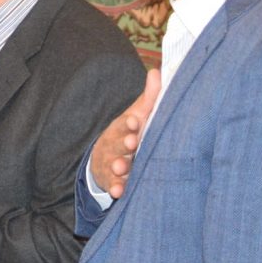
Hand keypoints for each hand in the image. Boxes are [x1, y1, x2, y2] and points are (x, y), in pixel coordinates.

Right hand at [89, 69, 161, 198]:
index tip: (136, 122)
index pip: (125, 123)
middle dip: (123, 142)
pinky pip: (113, 184)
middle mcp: (115, 144)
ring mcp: (111, 162)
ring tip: (121, 167)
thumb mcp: (137, 115)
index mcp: (123, 127)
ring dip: (118, 165)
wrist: (105, 157)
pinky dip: (115, 187)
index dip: (129, 123)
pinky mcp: (111, 180)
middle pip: (117, 142)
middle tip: (131, 143)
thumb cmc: (129, 133)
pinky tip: (119, 191)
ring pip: (113, 163)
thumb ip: (149, 97)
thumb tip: (157, 72)